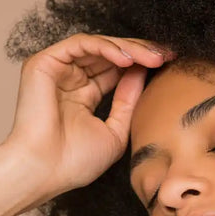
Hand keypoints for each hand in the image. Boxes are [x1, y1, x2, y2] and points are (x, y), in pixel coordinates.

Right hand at [3, 32, 174, 197]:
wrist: (44, 171)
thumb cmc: (74, 162)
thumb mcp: (115, 131)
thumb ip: (127, 102)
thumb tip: (141, 73)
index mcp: (82, 97)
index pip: (115, 71)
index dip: (142, 65)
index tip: (170, 63)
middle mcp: (68, 80)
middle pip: (109, 55)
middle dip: (141, 52)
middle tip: (167, 55)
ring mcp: (56, 70)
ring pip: (98, 46)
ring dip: (129, 49)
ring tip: (153, 57)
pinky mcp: (44, 62)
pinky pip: (81, 44)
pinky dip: (107, 48)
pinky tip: (128, 60)